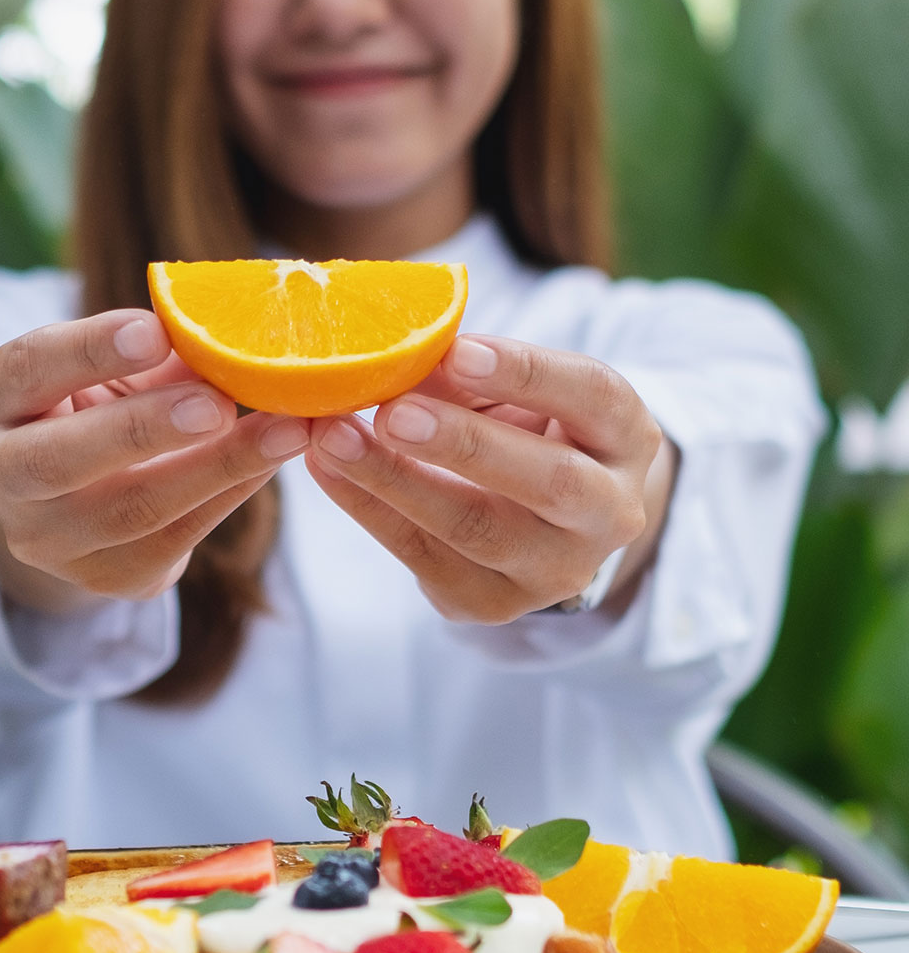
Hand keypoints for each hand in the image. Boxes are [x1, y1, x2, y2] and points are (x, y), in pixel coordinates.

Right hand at [0, 309, 309, 611]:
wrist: (74, 500)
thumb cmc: (95, 404)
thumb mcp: (105, 367)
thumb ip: (149, 352)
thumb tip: (230, 334)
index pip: (26, 369)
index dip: (88, 350)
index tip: (155, 331)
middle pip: (63, 458)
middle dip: (146, 428)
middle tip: (219, 403)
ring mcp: (46, 539)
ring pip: (132, 510)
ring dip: (216, 469)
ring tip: (282, 432)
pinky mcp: (104, 578)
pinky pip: (174, 541)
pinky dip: (230, 497)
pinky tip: (272, 464)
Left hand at [304, 334, 672, 622]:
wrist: (545, 527)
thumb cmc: (528, 433)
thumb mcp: (521, 395)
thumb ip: (472, 374)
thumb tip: (391, 353)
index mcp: (626, 439)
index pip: (592, 398)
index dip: (527, 373)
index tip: (457, 349)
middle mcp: (608, 514)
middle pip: (549, 481)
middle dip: (466, 444)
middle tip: (393, 411)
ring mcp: (553, 571)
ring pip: (476, 529)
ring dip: (396, 480)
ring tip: (334, 437)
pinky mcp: (490, 602)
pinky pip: (422, 556)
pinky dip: (366, 508)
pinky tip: (326, 469)